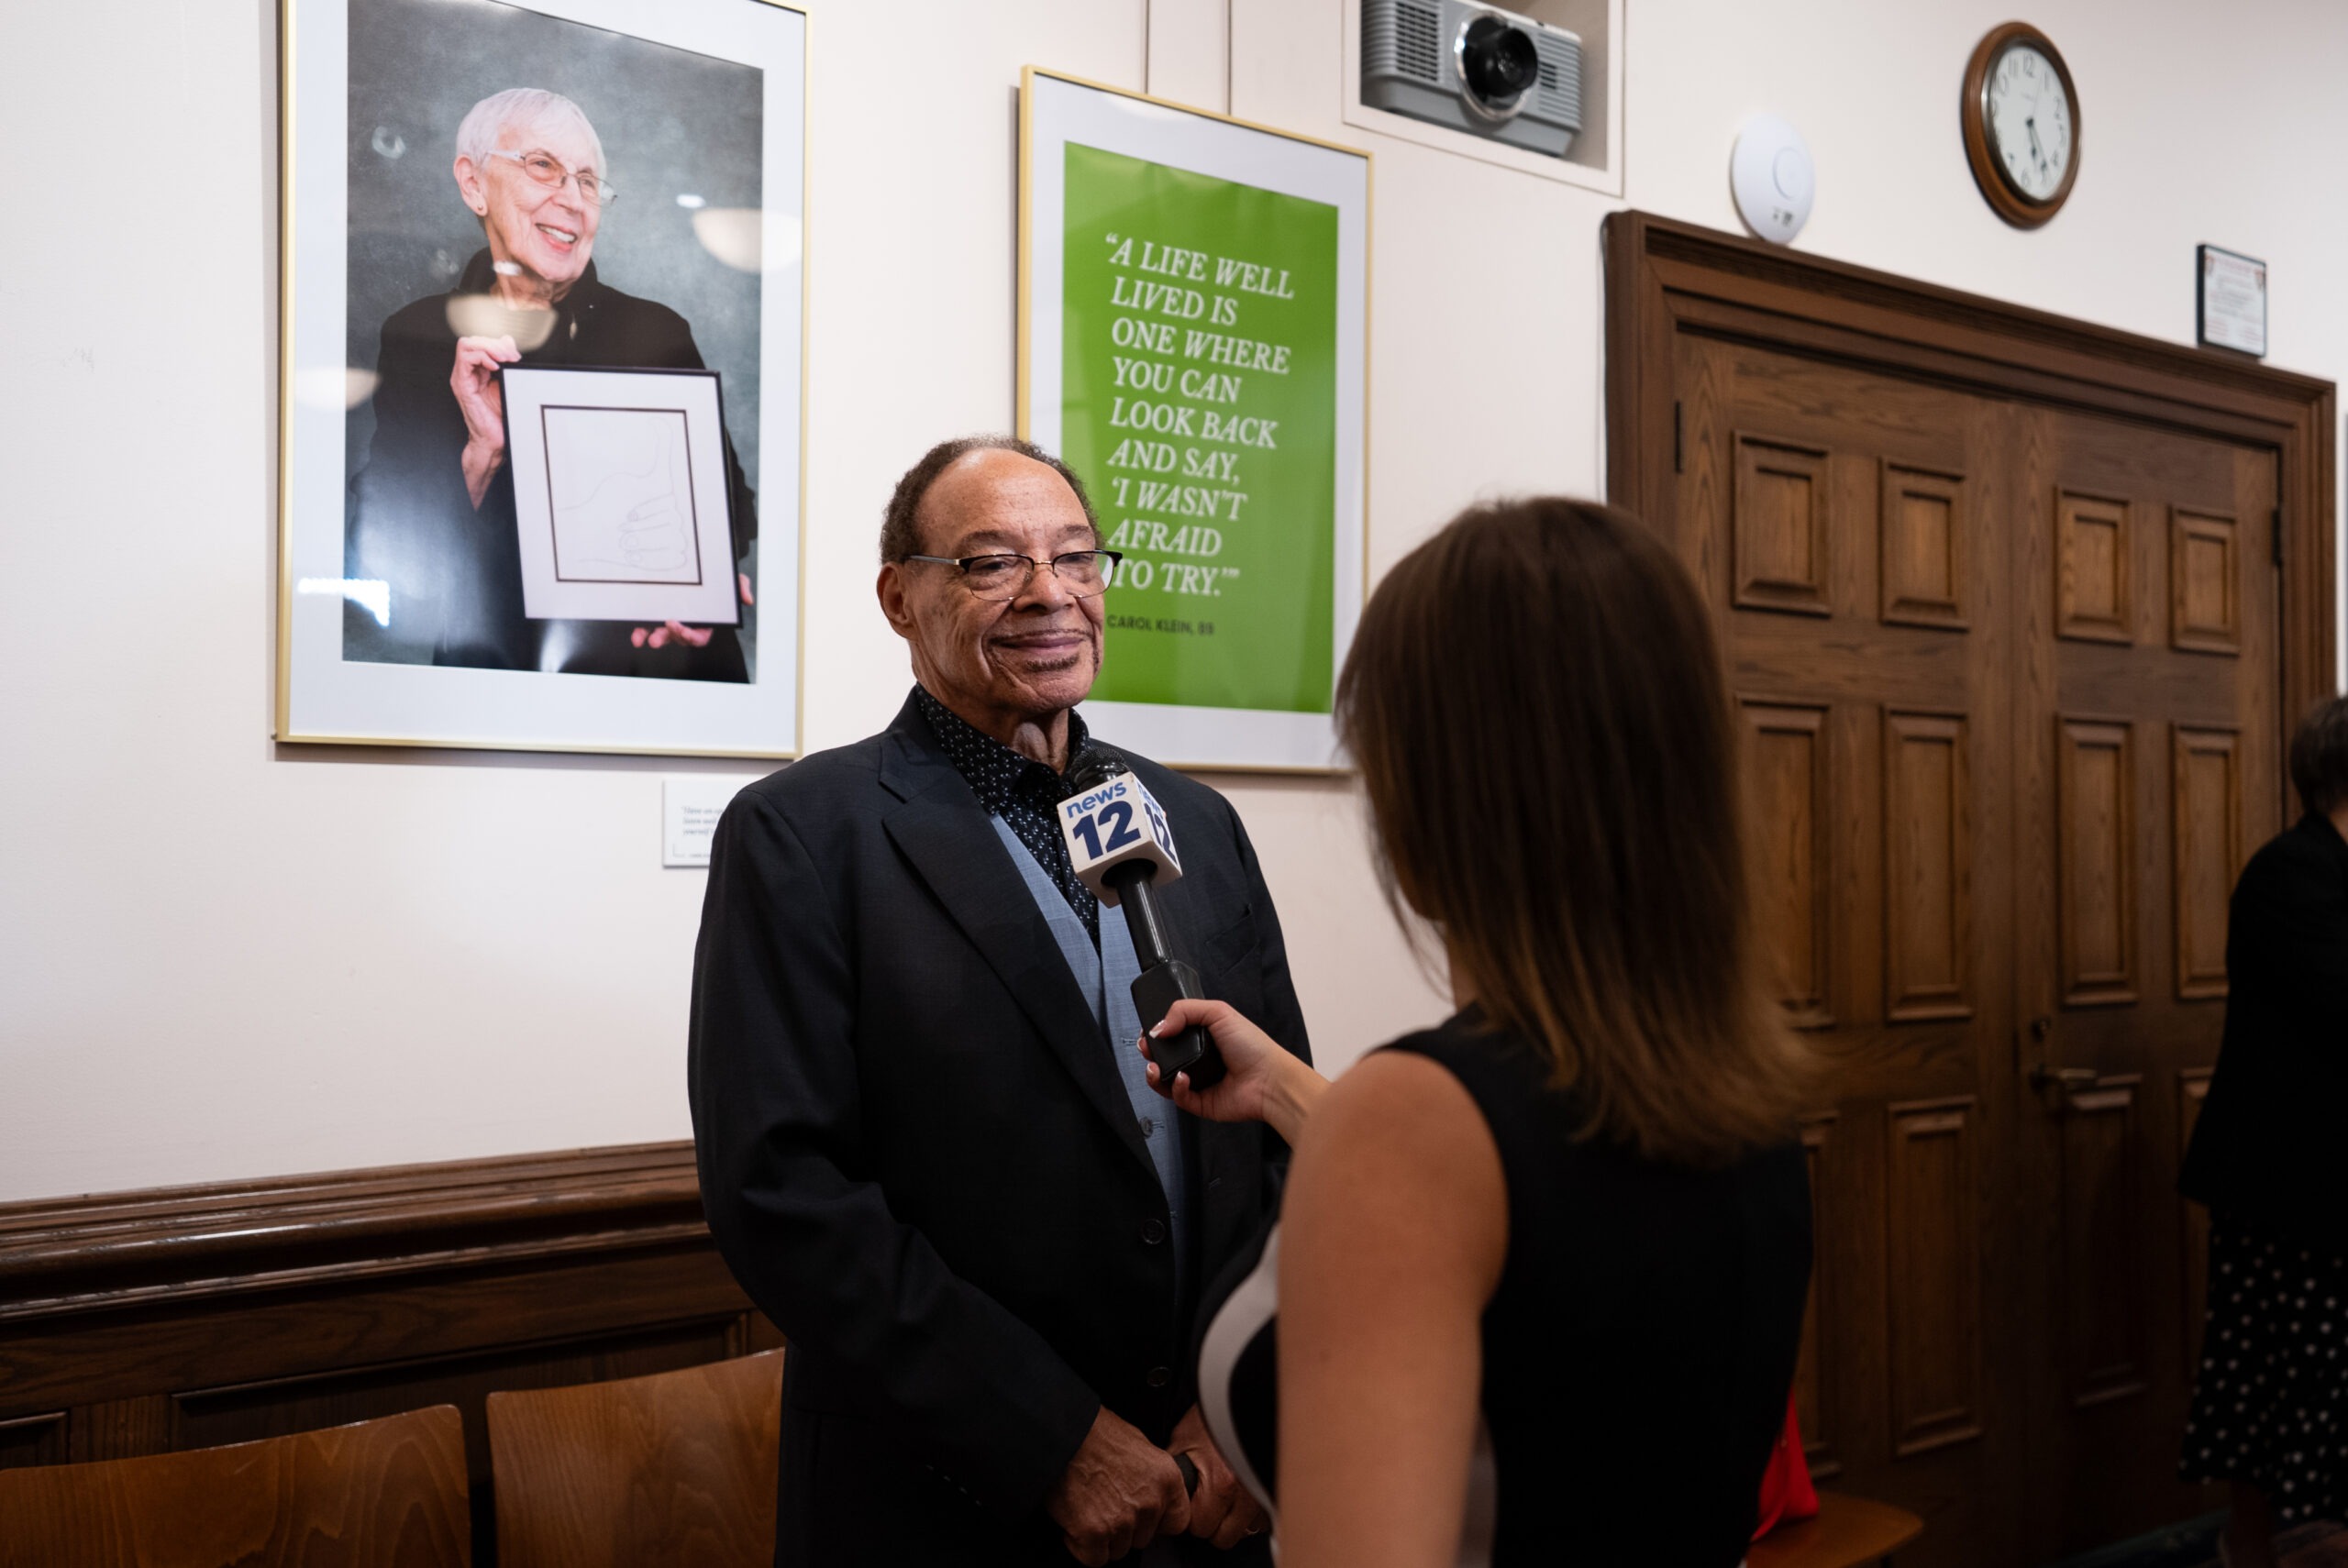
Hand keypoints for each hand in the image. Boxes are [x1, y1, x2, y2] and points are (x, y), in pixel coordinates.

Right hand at [450, 334, 519, 507]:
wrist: (494, 440)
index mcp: (476, 372)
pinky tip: (496, 367)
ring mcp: (462, 378)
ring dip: (489, 348)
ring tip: (504, 360)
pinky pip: (465, 359)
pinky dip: (482, 357)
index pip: (480, 343)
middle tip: (511, 357)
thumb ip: (506, 362)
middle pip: (473, 340)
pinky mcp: (462, 386)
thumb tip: (508, 341)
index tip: (515, 356)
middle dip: (495, 344)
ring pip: (466, 345)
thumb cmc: (499, 417)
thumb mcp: (507, 383)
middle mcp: (466, 373)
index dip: (497, 344)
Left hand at [630, 574, 752, 650]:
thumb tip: (747, 600)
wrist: (700, 568)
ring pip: (661, 635)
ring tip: (642, 639)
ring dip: (652, 638)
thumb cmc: (716, 580)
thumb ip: (741, 588)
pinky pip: (647, 626)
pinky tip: (635, 637)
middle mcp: (686, 624)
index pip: (698, 637)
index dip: (691, 637)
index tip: (683, 629)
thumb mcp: (731, 581)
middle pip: (678, 638)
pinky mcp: (655, 614)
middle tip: (660, 634)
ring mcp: (670, 621)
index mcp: (704, 622)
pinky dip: (640, 632)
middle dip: (668, 637)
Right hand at [1046, 1406, 1189, 1566]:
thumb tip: (1152, 1494)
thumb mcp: (1139, 1445)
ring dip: (1103, 1535)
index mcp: (1167, 1479)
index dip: (1157, 1521)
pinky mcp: (1094, 1533)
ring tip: (1088, 1505)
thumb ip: (1153, 1478)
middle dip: (1125, 1527)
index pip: (1178, 1522)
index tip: (1143, 1516)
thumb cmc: (1095, 1433)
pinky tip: (1076, 1520)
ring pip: (1118, 1549)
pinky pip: (1094, 1557)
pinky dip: (1082, 1545)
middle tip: (1105, 1502)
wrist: (1063, 1433)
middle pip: (1143, 1538)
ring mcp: (1123, 1520)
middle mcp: (1150, 1502)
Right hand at [1140, 999, 1327, 1142]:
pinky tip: (1183, 1079)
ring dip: (1155, 1075)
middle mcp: (1200, 1061)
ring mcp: (1200, 1083)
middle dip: (1151, 1054)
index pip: (1172, 1035)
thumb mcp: (1219, 1013)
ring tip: (1155, 1068)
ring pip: (1166, 1082)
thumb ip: (1184, 1011)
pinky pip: (1179, 1098)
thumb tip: (1157, 1028)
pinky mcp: (1201, 1104)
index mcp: (1204, 1038)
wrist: (1269, 1079)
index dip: (1157, 1034)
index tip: (1148, 1033)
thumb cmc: (1252, 1045)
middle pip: (1164, 1059)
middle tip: (1146, 1049)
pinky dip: (1176, 1089)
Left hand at [1170, 1404, 1267, 1549]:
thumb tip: (1163, 1491)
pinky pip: (1263, 1519)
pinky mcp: (1273, 1492)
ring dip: (1234, 1519)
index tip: (1191, 1503)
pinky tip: (1241, 1494)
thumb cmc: (1216, 1414)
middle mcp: (1246, 1494)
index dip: (1190, 1515)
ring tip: (1225, 1496)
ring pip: (1245, 1531)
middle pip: (1223, 1537)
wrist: (1245, 1396)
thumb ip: (1175, 1472)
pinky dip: (1251, 1512)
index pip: (1199, 1527)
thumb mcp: (1183, 1439)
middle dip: (1211, 1522)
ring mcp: (1263, 1495)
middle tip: (1206, 1501)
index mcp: (1221, 1483)